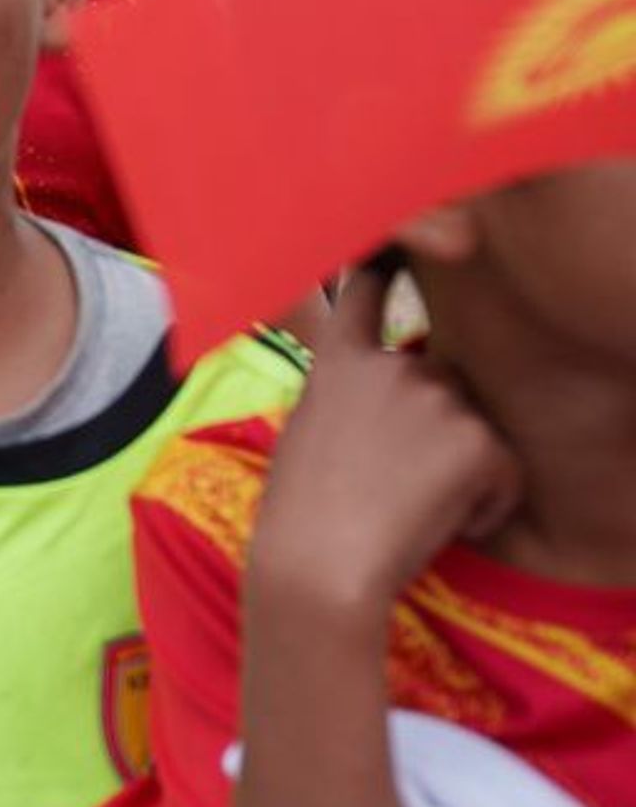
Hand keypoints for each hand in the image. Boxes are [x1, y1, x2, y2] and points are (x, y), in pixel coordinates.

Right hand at [248, 261, 519, 624]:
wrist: (319, 560)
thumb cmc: (301, 512)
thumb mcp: (309, 429)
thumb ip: (350, 397)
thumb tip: (378, 396)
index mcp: (338, 362)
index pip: (364, 292)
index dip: (384, 268)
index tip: (396, 245)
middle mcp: (390, 366)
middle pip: (440, 382)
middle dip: (435, 429)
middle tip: (391, 485)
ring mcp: (436, 398)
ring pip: (474, 430)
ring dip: (461, 470)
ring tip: (412, 508)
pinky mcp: (477, 441)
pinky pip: (505, 473)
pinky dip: (487, 505)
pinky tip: (443, 523)